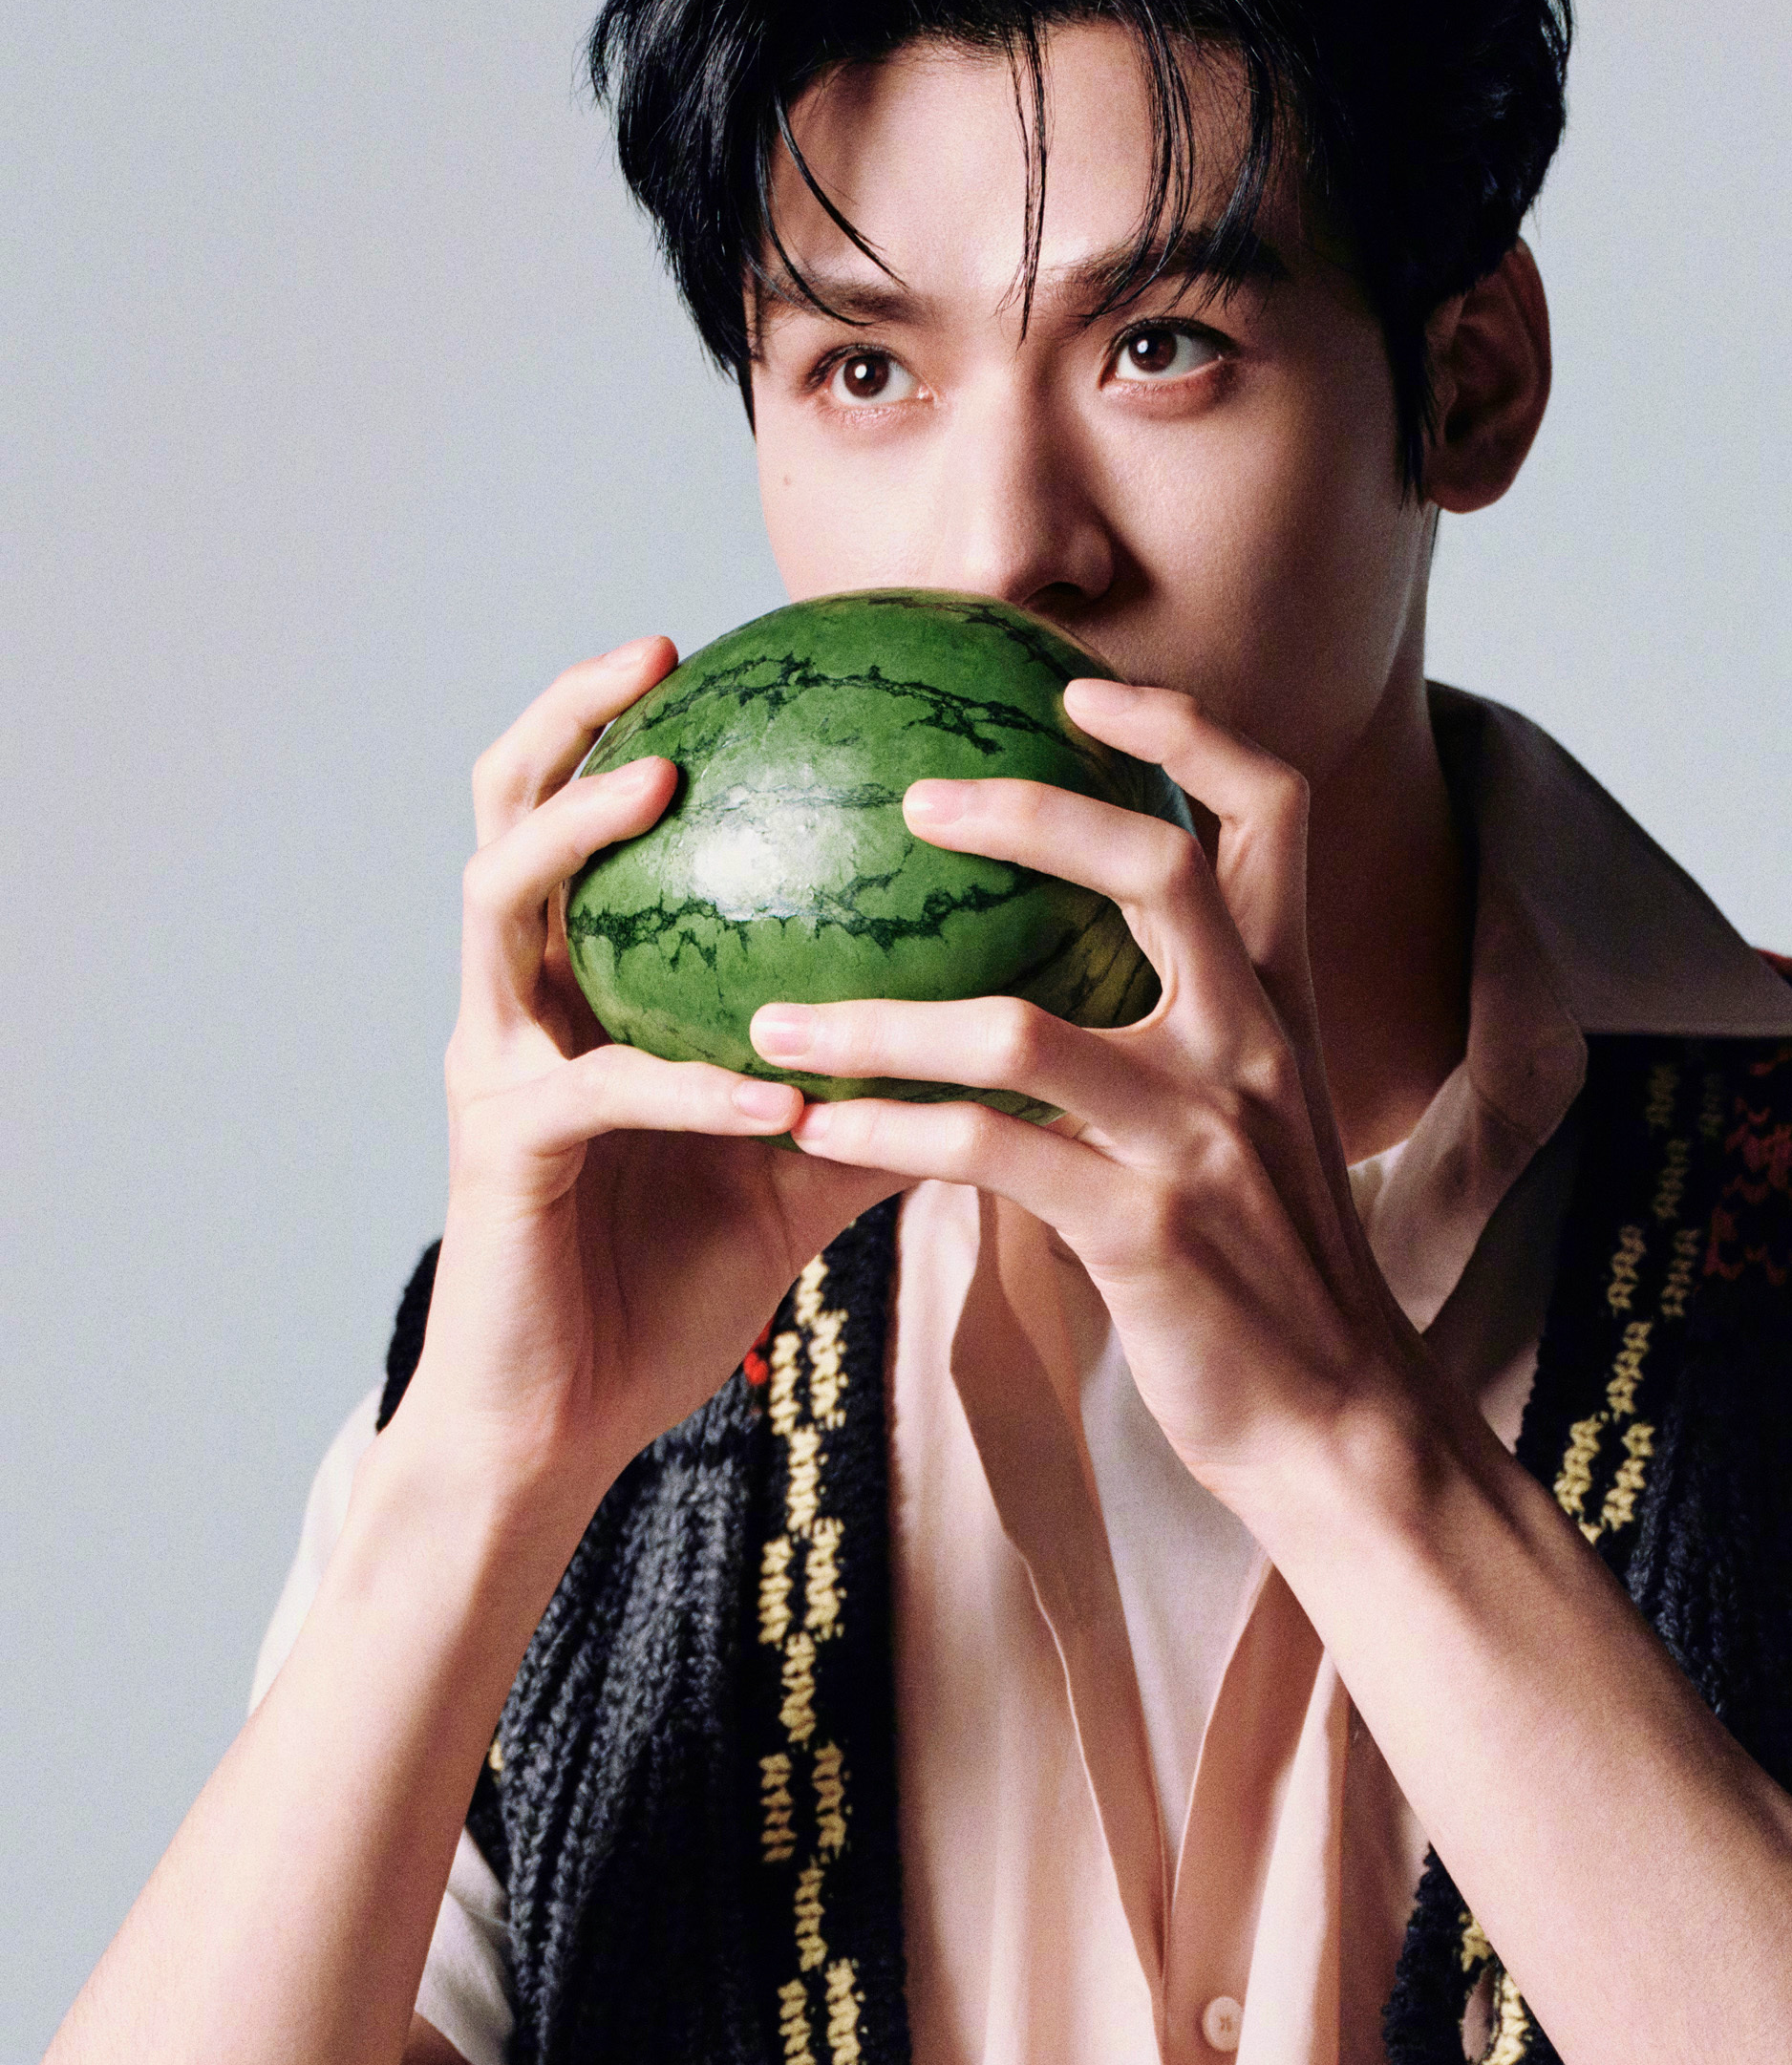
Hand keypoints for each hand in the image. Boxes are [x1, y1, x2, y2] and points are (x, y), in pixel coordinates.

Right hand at [395, 638, 904, 1510]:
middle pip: (501, 810)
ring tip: (666, 777)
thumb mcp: (801, 1162)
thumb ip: (886, 1083)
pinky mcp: (499, 1156)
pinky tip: (774, 1094)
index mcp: (579, 986)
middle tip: (658, 649)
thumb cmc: (676, 1283)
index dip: (622, 718)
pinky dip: (688, 1084)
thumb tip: (1026, 1024)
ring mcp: (492, 1068)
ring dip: (578, 832)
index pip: (581, 814)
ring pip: (497, 903)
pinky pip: (598, 1092)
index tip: (718, 642)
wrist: (570, 1422)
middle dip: (565, 713)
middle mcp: (517, 1003)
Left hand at [749, 678, 1429, 1511]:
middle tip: (912, 800)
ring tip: (774, 1014)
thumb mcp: (1252, 1123)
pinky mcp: (1148, 1235)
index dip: (1182, 731)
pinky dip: (885, 1134)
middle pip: (1154, 869)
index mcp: (1285, 1002)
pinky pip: (989, 1157)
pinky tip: (809, 1133)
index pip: (1274, 810)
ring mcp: (1203, 1138)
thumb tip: (1058, 969)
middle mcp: (1254, 1045)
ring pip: (1026, 1028)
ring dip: (882, 1017)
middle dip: (1029, 813)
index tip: (1079, 691)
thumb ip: (1184, 1032)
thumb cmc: (1271, 1274)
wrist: (1341, 1424)